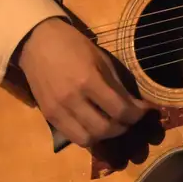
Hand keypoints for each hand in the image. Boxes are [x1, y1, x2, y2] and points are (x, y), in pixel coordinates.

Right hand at [14, 17, 150, 147]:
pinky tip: (93, 125)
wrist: (37, 42)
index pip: (119, 110)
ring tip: (111, 125)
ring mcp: (58, 111)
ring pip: (87, 139)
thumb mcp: (100, 59)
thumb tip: (136, 106)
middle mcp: (72, 100)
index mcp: (88, 80)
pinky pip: (71, 136)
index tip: (144, 111)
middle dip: (123, 128)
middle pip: (105, 129)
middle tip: (129, 120)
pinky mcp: (48, 116)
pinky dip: (86, 135)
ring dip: (104, 136)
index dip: (136, 115)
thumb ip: (117, 85)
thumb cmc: (73, 45)